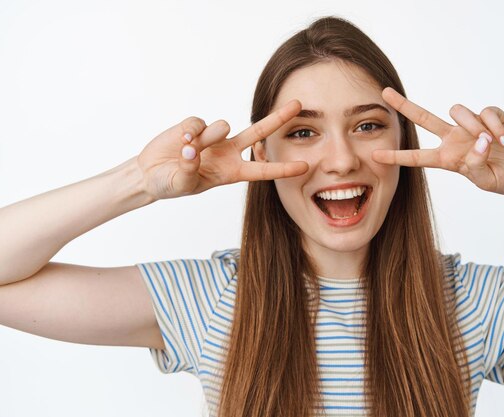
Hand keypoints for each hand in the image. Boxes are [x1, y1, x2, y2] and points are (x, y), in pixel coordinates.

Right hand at [137, 100, 308, 199]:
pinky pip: (199, 123)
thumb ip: (188, 169)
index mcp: (232, 172)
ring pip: (222, 127)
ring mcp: (213, 138)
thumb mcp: (182, 184)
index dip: (283, 168)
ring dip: (206, 138)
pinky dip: (189, 132)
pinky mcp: (196, 126)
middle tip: (298, 104)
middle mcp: (228, 152)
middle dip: (278, 118)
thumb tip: (192, 149)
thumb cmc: (170, 184)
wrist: (150, 174)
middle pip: (258, 132)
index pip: (263, 170)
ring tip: (188, 150)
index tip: (305, 166)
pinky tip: (180, 141)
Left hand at [372, 87, 503, 196]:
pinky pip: (485, 112)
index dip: (396, 156)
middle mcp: (454, 139)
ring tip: (492, 144)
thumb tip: (479, 140)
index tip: (375, 155)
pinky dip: (494, 126)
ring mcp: (471, 126)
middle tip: (384, 93)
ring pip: (457, 111)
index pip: (416, 156)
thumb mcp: (487, 181)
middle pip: (423, 118)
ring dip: (472, 125)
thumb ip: (477, 164)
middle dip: (404, 105)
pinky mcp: (490, 116)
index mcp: (447, 159)